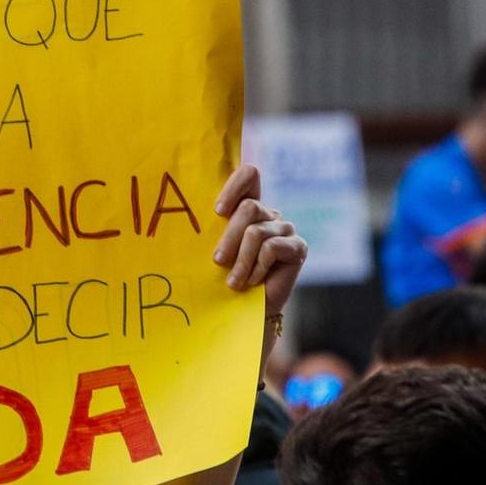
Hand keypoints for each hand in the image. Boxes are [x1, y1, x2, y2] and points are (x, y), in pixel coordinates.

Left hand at [212, 164, 306, 319]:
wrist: (246, 310)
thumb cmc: (225, 277)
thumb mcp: (217, 248)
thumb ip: (213, 228)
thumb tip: (188, 209)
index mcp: (249, 206)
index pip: (250, 174)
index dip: (235, 186)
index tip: (218, 212)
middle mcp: (269, 213)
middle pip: (249, 207)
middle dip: (229, 237)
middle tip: (217, 261)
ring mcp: (285, 229)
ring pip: (256, 231)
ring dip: (241, 261)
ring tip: (233, 282)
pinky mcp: (297, 246)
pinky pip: (272, 248)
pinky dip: (257, 268)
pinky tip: (253, 281)